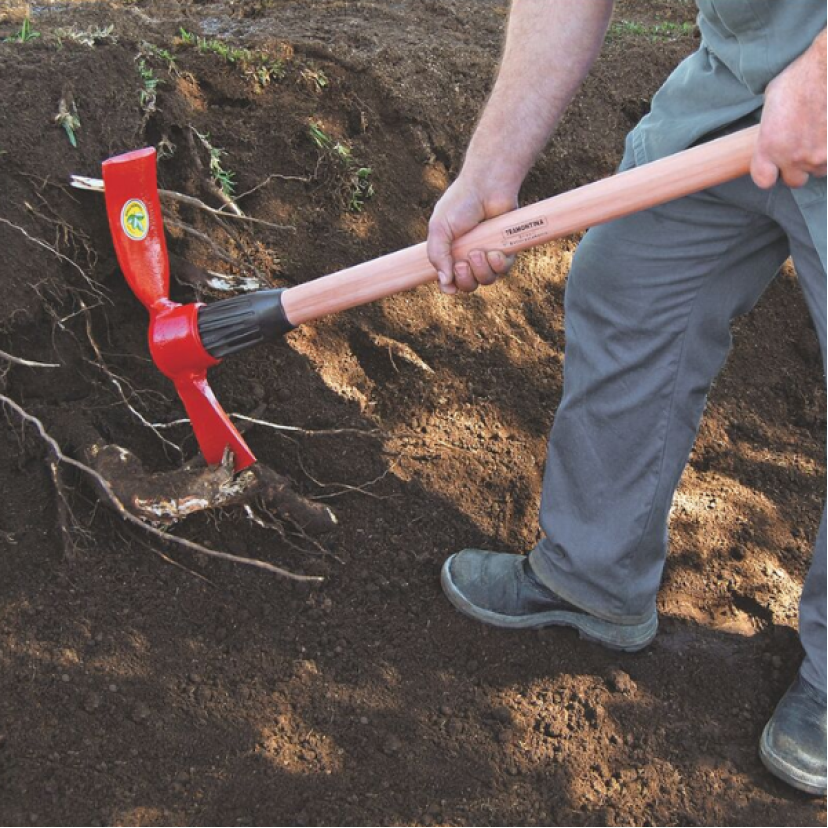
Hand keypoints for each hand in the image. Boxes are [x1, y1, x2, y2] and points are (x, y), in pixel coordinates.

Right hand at [427, 177, 517, 294]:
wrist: (486, 186)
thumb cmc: (460, 204)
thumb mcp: (439, 230)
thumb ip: (437, 257)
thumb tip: (446, 284)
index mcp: (451, 253)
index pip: (450, 281)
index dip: (450, 286)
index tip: (449, 283)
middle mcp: (469, 257)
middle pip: (469, 285)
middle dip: (466, 279)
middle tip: (463, 263)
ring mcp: (488, 254)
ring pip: (486, 280)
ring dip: (482, 271)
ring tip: (479, 252)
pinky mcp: (506, 249)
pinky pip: (503, 270)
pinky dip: (498, 265)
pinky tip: (494, 252)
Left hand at [751, 30, 826, 188]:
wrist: (824, 69)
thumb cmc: (798, 80)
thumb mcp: (771, 106)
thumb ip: (770, 131)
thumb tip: (773, 137)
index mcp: (768, 147)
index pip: (764, 180)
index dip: (770, 174)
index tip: (774, 168)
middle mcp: (791, 157)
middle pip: (794, 180)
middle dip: (798, 168)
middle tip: (802, 148)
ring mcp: (817, 156)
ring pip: (818, 171)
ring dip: (818, 158)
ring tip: (819, 134)